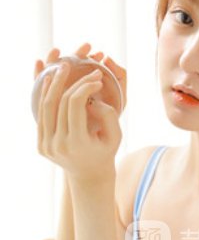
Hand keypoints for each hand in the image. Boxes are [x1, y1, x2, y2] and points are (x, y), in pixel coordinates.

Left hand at [36, 51, 121, 181]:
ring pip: (46, 106)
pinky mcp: (41, 143)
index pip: (75, 104)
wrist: (89, 174)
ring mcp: (46, 145)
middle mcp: (57, 144)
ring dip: (54, 83)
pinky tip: (52, 81)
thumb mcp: (116, 135)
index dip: (85, 86)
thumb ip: (108, 115)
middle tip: (80, 65)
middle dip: (72, 81)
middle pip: (60, 103)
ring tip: (62, 66)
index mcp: (77, 143)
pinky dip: (46, 95)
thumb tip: (91, 101)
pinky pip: (42, 115)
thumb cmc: (106, 151)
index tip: (97, 78)